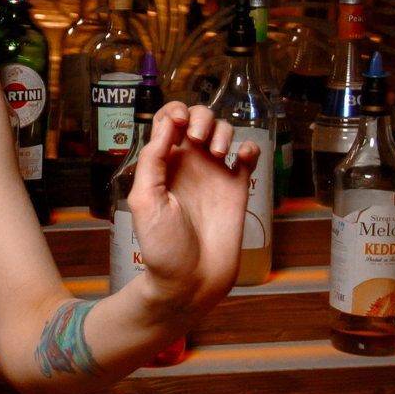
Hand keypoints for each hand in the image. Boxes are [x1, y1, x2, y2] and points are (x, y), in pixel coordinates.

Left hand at [125, 102, 257, 317]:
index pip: (167, 122)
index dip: (174, 112)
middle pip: (198, 119)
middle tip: (199, 138)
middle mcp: (188, 165)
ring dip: (223, 131)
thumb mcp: (145, 201)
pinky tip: (242, 158)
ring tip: (218, 154)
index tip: (179, 123)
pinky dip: (249, 148)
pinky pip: (248, 156)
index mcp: (162, 165)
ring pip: (224, 131)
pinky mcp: (237, 188)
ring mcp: (214, 175)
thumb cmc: (162, 248)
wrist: (191, 281)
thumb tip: (165, 125)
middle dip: (201, 116)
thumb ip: (152, 161)